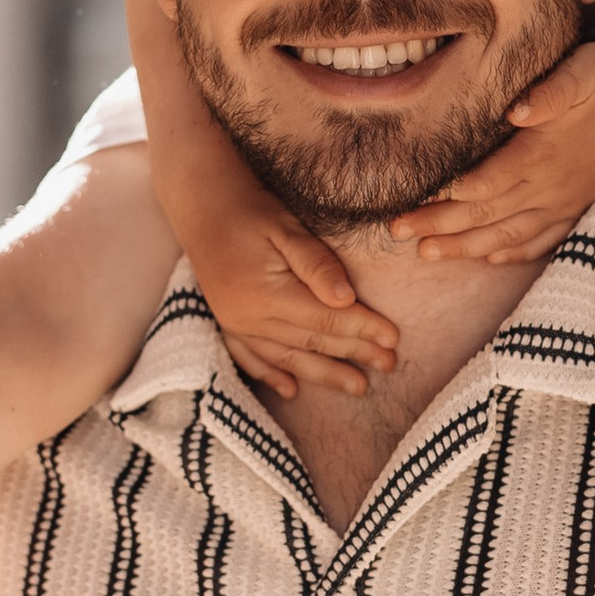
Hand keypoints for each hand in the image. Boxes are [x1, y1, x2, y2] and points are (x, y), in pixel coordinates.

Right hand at [180, 181, 399, 403]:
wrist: (201, 205)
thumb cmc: (250, 210)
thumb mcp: (287, 227)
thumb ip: (317, 264)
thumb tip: (347, 300)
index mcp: (267, 294)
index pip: (325, 320)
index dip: (362, 330)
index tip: (393, 340)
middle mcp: (249, 317)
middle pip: (311, 343)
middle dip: (353, 355)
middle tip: (390, 366)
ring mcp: (235, 324)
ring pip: (286, 358)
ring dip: (323, 375)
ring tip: (358, 387)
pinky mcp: (227, 323)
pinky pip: (250, 358)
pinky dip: (271, 375)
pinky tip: (291, 390)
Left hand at [390, 42, 594, 265]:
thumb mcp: (579, 72)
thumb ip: (550, 92)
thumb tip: (518, 108)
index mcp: (542, 155)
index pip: (485, 186)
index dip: (446, 199)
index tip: (409, 205)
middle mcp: (552, 186)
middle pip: (486, 215)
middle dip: (438, 226)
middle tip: (397, 232)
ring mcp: (565, 200)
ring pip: (509, 235)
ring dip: (466, 247)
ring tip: (426, 254)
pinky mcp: (577, 203)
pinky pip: (543, 239)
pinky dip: (513, 252)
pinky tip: (490, 258)